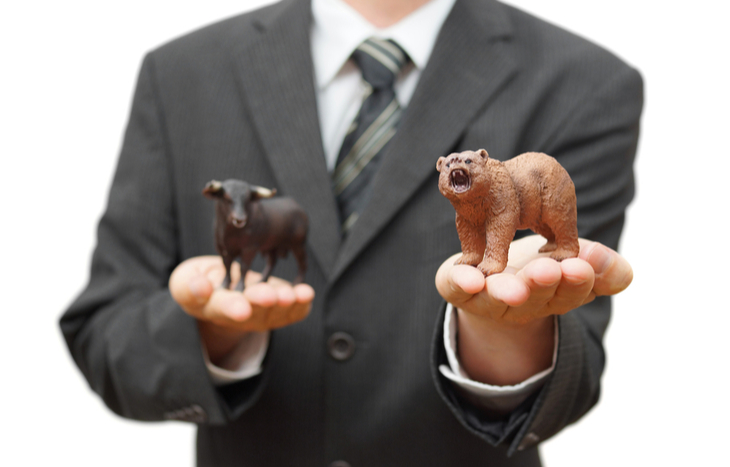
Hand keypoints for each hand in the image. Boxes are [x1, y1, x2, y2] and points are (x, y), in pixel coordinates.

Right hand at [169, 256, 314, 361]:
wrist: (222, 292)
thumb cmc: (201, 282)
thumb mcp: (186, 282)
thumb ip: (190, 287)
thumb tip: (202, 287)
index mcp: (213, 308)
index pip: (222, 309)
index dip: (232, 308)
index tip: (242, 308)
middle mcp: (240, 316)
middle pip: (253, 311)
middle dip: (263, 302)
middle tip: (270, 295)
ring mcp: (261, 316)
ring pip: (275, 312)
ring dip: (285, 303)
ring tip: (292, 294)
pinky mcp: (278, 311)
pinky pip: (292, 312)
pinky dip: (301, 304)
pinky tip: (306, 293)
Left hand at [436, 235, 632, 323]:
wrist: (490, 277)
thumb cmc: (537, 267)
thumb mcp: (573, 261)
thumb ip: (600, 266)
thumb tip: (623, 272)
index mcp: (557, 295)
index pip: (573, 290)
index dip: (578, 281)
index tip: (581, 266)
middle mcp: (523, 303)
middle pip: (536, 297)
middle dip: (543, 285)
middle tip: (549, 271)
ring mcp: (487, 299)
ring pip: (497, 298)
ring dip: (506, 291)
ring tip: (514, 287)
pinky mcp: (457, 289)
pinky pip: (457, 288)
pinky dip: (462, 283)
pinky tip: (470, 278)